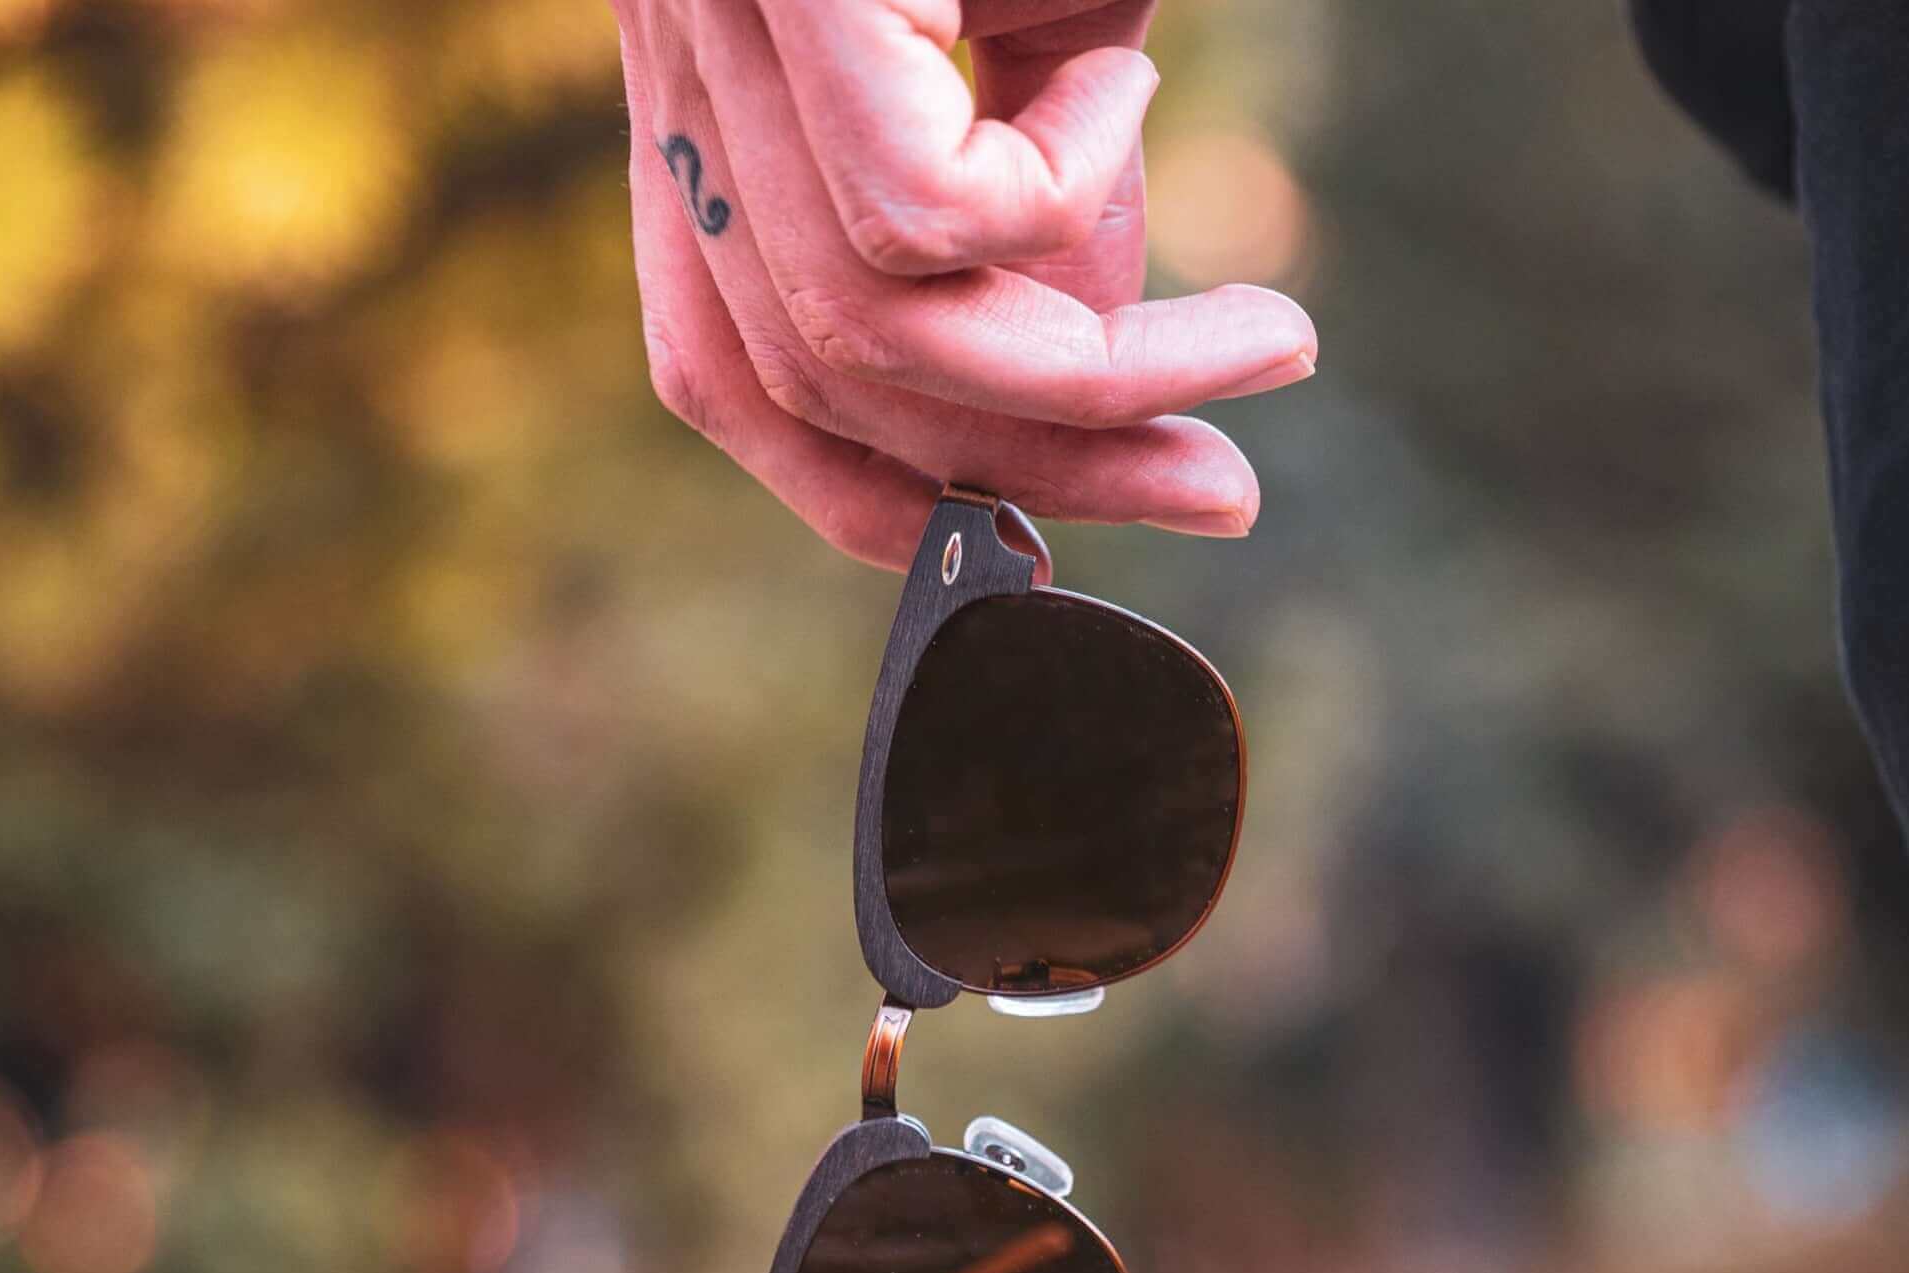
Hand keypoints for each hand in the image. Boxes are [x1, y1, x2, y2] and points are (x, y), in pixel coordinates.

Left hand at [613, 0, 1316, 575]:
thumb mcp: (1036, 25)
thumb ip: (1038, 199)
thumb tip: (1090, 355)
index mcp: (705, 98)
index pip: (735, 379)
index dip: (871, 502)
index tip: (1035, 543)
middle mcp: (679, 68)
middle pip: (824, 381)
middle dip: (1039, 472)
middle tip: (1222, 490)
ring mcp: (711, 16)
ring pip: (873, 326)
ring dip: (1099, 378)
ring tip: (1271, 346)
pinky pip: (924, 207)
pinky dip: (1067, 191)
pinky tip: (1136, 81)